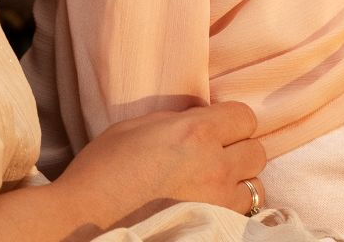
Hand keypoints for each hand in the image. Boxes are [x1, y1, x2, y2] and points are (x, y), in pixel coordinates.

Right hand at [54, 101, 267, 228]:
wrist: (86, 220)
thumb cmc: (101, 171)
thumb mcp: (135, 127)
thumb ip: (175, 119)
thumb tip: (199, 115)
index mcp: (195, 131)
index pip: (245, 117)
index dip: (232, 121)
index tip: (218, 128)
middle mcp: (214, 164)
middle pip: (257, 151)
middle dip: (240, 151)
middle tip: (215, 157)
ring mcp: (218, 201)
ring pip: (256, 187)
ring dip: (240, 184)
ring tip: (213, 186)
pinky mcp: (215, 227)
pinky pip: (243, 216)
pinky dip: (232, 210)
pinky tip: (209, 207)